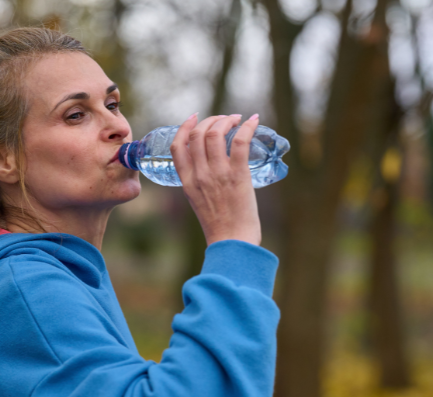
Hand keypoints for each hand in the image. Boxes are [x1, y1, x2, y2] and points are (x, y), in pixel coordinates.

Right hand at [170, 113, 261, 245]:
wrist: (232, 242)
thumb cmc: (220, 227)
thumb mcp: (199, 202)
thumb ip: (200, 184)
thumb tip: (211, 170)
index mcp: (187, 182)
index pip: (177, 147)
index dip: (185, 127)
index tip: (193, 118)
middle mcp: (199, 175)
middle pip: (198, 135)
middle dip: (210, 120)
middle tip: (223, 119)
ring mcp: (218, 174)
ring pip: (215, 134)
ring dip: (226, 121)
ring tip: (236, 118)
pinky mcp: (238, 175)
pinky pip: (240, 142)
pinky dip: (247, 127)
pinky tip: (254, 121)